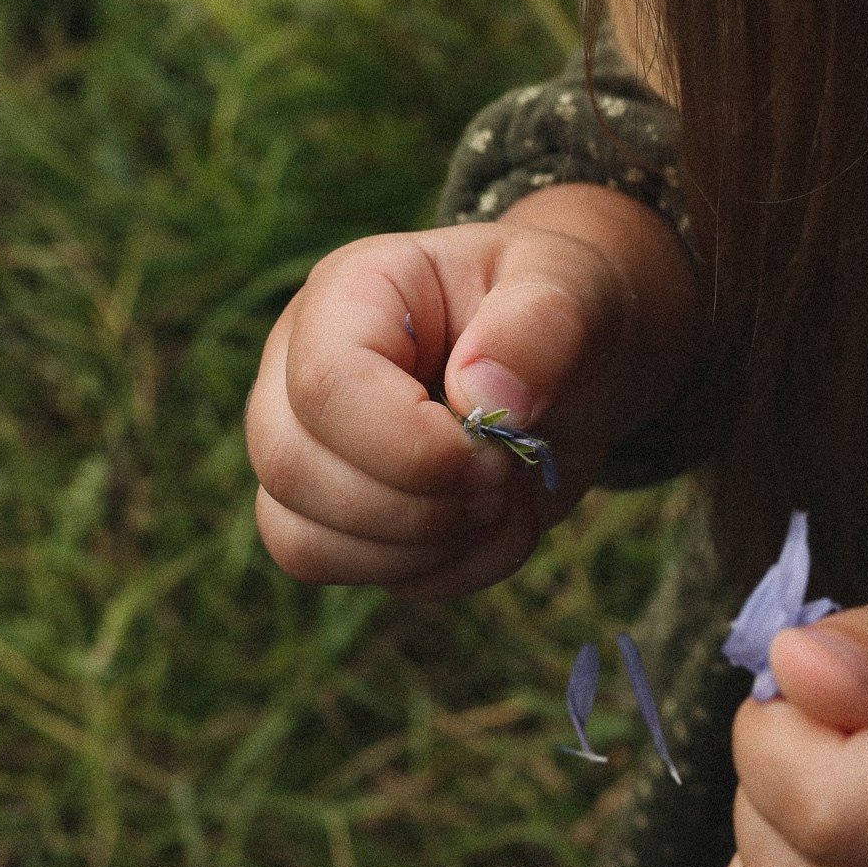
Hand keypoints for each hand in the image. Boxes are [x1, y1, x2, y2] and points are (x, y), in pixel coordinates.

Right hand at [247, 186, 692, 599]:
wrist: (567, 365)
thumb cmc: (556, 317)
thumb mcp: (575, 293)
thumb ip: (541, 327)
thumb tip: (482, 395)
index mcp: (348, 294)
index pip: (326, 385)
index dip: (412, 445)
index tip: (499, 454)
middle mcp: (295, 370)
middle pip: (293, 469)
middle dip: (420, 505)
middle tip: (507, 478)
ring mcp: (299, 447)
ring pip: (304, 540)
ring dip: (427, 548)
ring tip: (503, 498)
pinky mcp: (325, 515)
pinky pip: (343, 573)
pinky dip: (435, 572)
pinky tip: (488, 527)